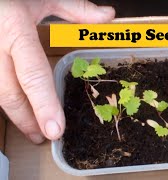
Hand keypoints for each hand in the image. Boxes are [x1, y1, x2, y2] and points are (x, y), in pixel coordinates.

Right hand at [0, 0, 113, 143]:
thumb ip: (77, 8)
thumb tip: (110, 16)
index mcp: (14, 28)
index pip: (32, 74)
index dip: (44, 105)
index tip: (56, 130)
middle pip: (10, 93)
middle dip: (27, 120)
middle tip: (45, 137)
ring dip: (15, 115)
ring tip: (32, 129)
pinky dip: (6, 100)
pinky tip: (18, 108)